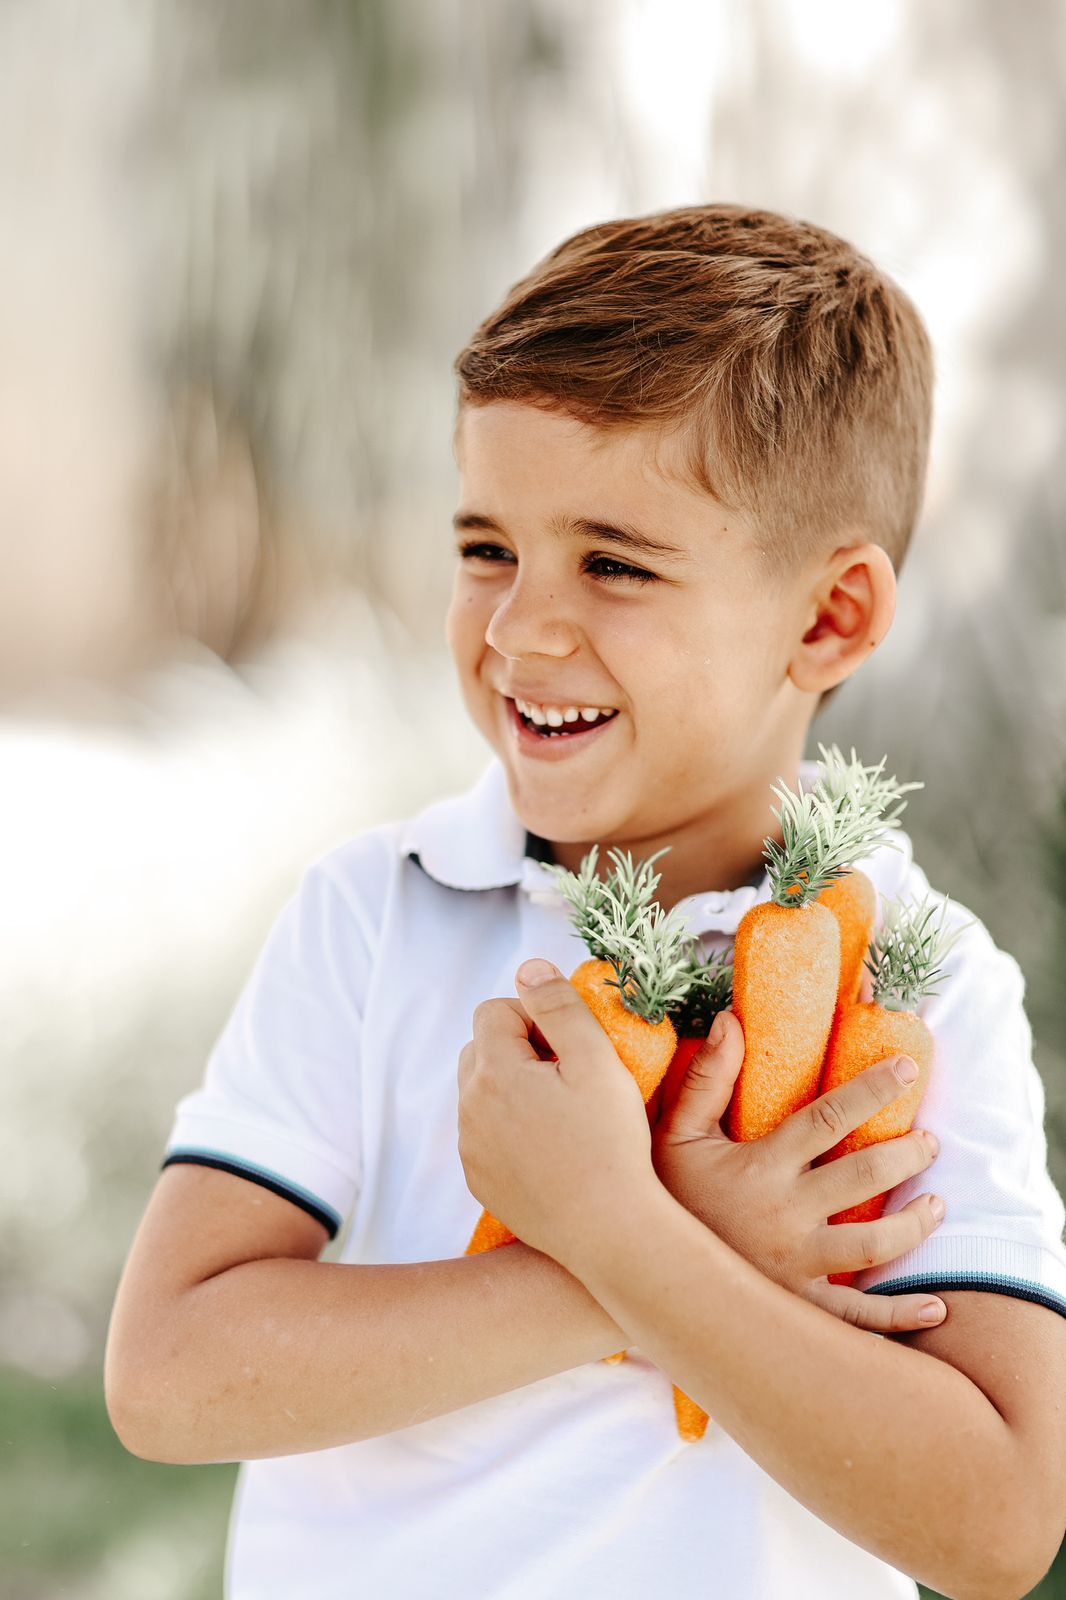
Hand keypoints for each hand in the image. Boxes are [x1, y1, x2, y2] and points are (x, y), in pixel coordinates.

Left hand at [457, 959, 658, 1266]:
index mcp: (492, 1071)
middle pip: (480, 1049)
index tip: (570, 1048)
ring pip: (481, 1092)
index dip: (535, 1018)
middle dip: (518, 1050)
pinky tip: (551, 1147)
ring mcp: (470, 1147)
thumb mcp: (597, 1060)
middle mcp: (468, 1108)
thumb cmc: (610, 1142)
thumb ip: (560, 1006)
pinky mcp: (478, 1180)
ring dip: (512, 1088)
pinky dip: (509, 1129)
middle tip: (568, 1076)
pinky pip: (484, 1134)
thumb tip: (529, 969)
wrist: (609, 1230)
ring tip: (562, 1112)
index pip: (495, 1011)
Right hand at [650, 1011, 948, 1331]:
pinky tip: (936, 1306)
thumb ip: (707, 1077)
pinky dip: (899, 1316)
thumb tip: (731, 1020)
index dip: (871, 1089)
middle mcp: (786, 1214)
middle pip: (864, 1177)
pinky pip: (856, 1317)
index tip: (906, 1070)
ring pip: (872, 1244)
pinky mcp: (798, 1306)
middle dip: (907, 1154)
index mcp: (762, 1166)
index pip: (829, 1118)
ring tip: (937, 1203)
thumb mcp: (677, 1132)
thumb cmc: (662, 1195)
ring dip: (914, 1223)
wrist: (642, 1272)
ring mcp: (795, 1265)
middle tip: (931, 1141)